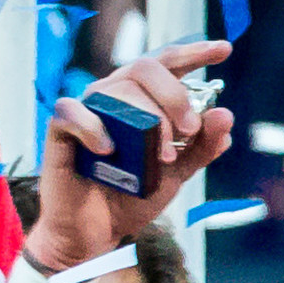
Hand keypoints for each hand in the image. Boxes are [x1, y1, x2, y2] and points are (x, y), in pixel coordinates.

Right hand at [27, 41, 234, 273]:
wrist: (98, 232)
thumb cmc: (133, 197)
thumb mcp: (179, 172)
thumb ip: (203, 146)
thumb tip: (224, 113)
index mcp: (143, 100)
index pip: (166, 63)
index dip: (194, 52)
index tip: (224, 50)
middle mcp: (114, 97)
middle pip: (145, 67)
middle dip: (174, 96)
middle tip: (188, 132)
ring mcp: (87, 111)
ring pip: (115, 88)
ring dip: (147, 119)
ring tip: (159, 156)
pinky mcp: (60, 130)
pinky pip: (74, 112)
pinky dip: (94, 128)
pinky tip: (109, 150)